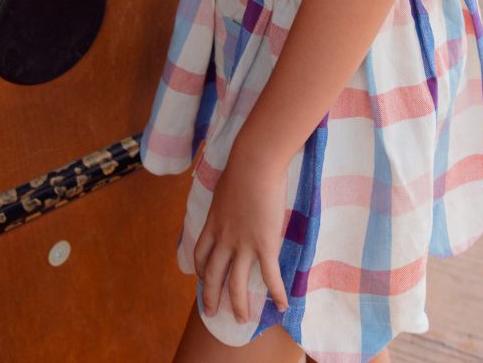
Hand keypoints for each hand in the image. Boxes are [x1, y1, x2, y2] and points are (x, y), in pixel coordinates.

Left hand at [193, 146, 289, 322]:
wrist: (255, 162)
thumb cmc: (243, 166)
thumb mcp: (225, 186)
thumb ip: (226, 198)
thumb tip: (231, 194)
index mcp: (213, 223)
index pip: (201, 254)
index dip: (201, 270)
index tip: (202, 278)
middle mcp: (224, 238)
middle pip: (213, 275)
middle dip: (211, 296)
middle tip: (211, 312)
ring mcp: (243, 244)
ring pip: (235, 284)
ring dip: (238, 305)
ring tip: (242, 319)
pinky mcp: (264, 244)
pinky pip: (269, 276)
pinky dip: (276, 293)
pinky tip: (281, 305)